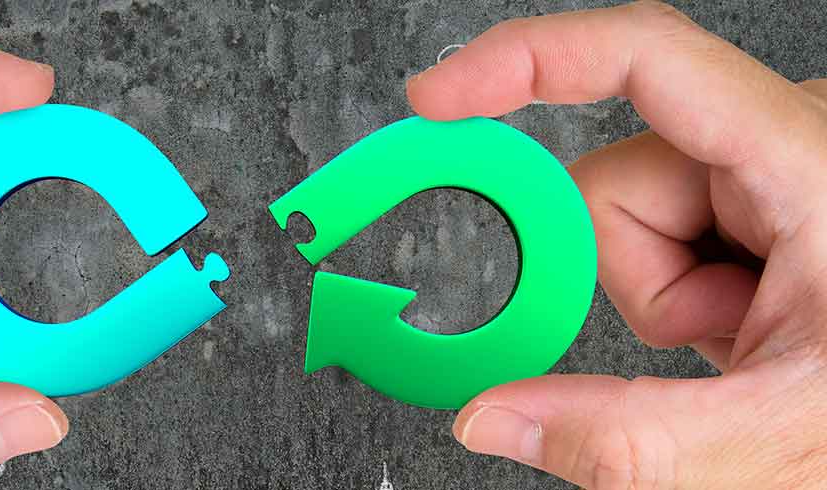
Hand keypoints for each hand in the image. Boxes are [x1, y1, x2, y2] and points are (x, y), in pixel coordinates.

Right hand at [407, 2, 826, 487]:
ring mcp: (767, 177)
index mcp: (814, 165)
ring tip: (741, 339)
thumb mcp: (780, 440)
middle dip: (633, 277)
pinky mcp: (751, 209)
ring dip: (661, 295)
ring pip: (626, 212)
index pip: (646, 58)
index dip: (527, 61)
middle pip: (617, 174)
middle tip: (703, 337)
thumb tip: (491, 417)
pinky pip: (654, 236)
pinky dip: (677, 295)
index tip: (441, 100)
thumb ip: (628, 439)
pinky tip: (742, 327)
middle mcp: (786, 145)